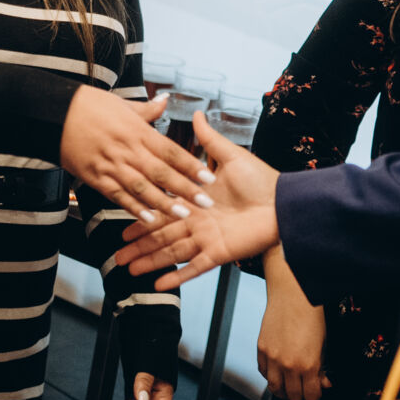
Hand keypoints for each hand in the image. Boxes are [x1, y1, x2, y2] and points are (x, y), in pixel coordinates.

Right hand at [61, 86, 213, 224]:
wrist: (53, 113)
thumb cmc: (89, 105)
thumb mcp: (121, 103)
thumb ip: (147, 109)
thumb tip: (166, 100)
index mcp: (137, 131)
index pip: (171, 151)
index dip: (191, 166)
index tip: (209, 178)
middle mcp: (127, 150)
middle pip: (162, 172)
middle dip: (185, 189)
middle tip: (206, 203)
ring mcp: (111, 165)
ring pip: (142, 188)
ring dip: (163, 203)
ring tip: (183, 215)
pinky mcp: (95, 177)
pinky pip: (117, 195)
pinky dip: (133, 207)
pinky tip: (148, 218)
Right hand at [115, 114, 281, 288]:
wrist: (283, 203)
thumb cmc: (261, 180)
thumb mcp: (231, 156)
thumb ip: (210, 140)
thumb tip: (198, 114)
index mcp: (197, 201)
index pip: (164, 210)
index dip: (143, 217)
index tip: (123, 226)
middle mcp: (198, 222)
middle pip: (162, 236)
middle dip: (139, 246)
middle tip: (117, 256)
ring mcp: (207, 239)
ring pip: (172, 253)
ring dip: (150, 262)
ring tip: (128, 270)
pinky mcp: (219, 253)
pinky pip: (195, 267)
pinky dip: (177, 277)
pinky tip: (158, 285)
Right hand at [258, 247, 328, 399]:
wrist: (293, 293)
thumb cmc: (311, 315)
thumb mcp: (324, 343)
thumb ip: (321, 366)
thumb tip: (323, 383)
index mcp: (308, 364)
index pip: (310, 396)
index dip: (315, 395)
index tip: (316, 390)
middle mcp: (289, 365)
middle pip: (293, 396)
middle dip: (300, 395)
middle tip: (304, 387)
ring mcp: (273, 358)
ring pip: (275, 389)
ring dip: (283, 390)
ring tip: (290, 384)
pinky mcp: (261, 349)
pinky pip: (264, 372)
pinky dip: (271, 375)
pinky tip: (278, 371)